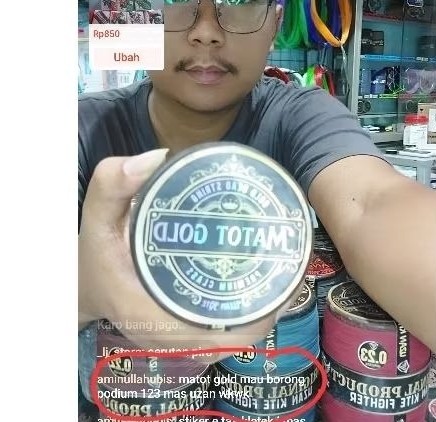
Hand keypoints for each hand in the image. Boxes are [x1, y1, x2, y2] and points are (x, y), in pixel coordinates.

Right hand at [78, 149, 276, 361]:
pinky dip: (249, 311)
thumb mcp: (96, 217)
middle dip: (271, 303)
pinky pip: (227, 329)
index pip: (219, 334)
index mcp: (154, 318)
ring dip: (265, 307)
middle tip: (291, 260)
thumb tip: (157, 157)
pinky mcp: (185, 332)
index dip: (259, 312)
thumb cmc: (93, 257)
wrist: (81, 287)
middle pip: (238, 335)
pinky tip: (264, 280)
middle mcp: (172, 338)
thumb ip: (112, 183)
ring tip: (285, 267)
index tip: (283, 274)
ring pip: (236, 334)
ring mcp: (181, 340)